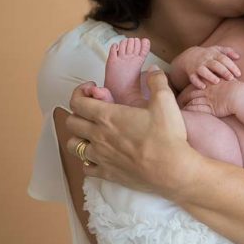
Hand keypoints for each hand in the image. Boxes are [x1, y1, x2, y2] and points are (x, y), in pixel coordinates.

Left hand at [64, 67, 202, 198]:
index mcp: (108, 116)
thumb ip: (157, 81)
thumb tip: (154, 69)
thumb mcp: (165, 101)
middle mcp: (98, 136)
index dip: (80, 92)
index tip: (92, 88)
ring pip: (73, 145)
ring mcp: (100, 156)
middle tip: (92, 109)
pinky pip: (85, 167)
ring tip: (92, 133)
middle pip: (71, 122)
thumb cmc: (167, 135)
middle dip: (78, 112)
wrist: (171, 169)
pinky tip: (100, 156)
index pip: (77, 102)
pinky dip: (88, 160)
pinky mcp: (106, 173)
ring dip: (79, 136)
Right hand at [171, 45, 240, 88]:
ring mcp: (197, 66)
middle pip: (214, 64)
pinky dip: (197, 82)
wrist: (189, 56)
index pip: (223, 59)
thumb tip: (238, 57)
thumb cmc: (208, 55)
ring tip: (217, 81)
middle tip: (231, 78)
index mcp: (213, 54)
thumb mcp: (217, 50)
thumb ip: (228, 52)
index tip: (238, 74)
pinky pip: (193, 78)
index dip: (231, 66)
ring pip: (203, 71)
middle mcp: (205, 60)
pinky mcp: (191, 73)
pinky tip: (203, 87)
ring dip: (210, 76)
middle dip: (223, 71)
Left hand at [181, 79, 243, 117]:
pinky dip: (191, 110)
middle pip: (193, 93)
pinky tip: (186, 112)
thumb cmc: (240, 90)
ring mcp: (209, 100)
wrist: (241, 96)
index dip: (194, 86)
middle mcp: (209, 91)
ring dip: (187, 104)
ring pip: (194, 101)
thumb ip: (228, 82)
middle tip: (180, 99)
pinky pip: (198, 109)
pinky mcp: (211, 109)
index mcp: (213, 84)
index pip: (200, 84)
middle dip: (186, 96)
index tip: (189, 89)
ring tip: (181, 107)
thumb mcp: (233, 83)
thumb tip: (231, 80)